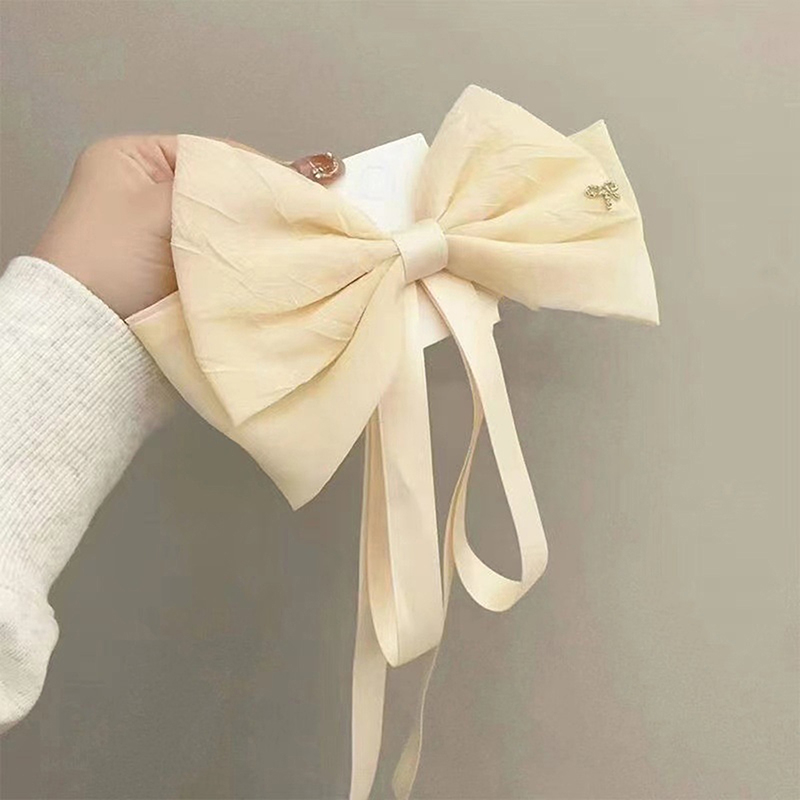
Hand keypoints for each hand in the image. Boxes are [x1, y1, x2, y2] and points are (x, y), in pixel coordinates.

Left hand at [33, 136, 343, 319]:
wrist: (86, 340)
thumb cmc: (106, 264)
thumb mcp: (161, 208)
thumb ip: (224, 189)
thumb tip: (298, 172)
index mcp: (133, 160)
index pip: (213, 155)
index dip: (259, 172)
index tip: (301, 193)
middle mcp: (147, 193)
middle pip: (222, 193)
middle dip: (259, 208)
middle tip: (306, 219)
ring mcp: (162, 236)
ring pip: (225, 228)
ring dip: (252, 239)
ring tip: (296, 243)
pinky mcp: (176, 274)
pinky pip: (219, 259)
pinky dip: (240, 264)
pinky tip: (270, 267)